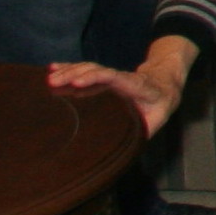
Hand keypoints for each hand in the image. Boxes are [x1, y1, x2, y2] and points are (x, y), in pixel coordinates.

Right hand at [47, 35, 194, 136]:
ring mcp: (112, 75)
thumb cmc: (160, 104)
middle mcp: (123, 78)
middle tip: (54, 82)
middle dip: (75, 74)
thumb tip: (128, 146)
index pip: (117, 78)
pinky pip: (85, 69)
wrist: (165, 83)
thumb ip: (145, 129)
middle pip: (98, 71)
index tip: (78, 82)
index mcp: (138, 86)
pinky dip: (68, 68)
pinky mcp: (104, 76)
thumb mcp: (159, 117)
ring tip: (50, 79)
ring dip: (69, 71)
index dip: (97, 77)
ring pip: (90, 68)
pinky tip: (53, 68)